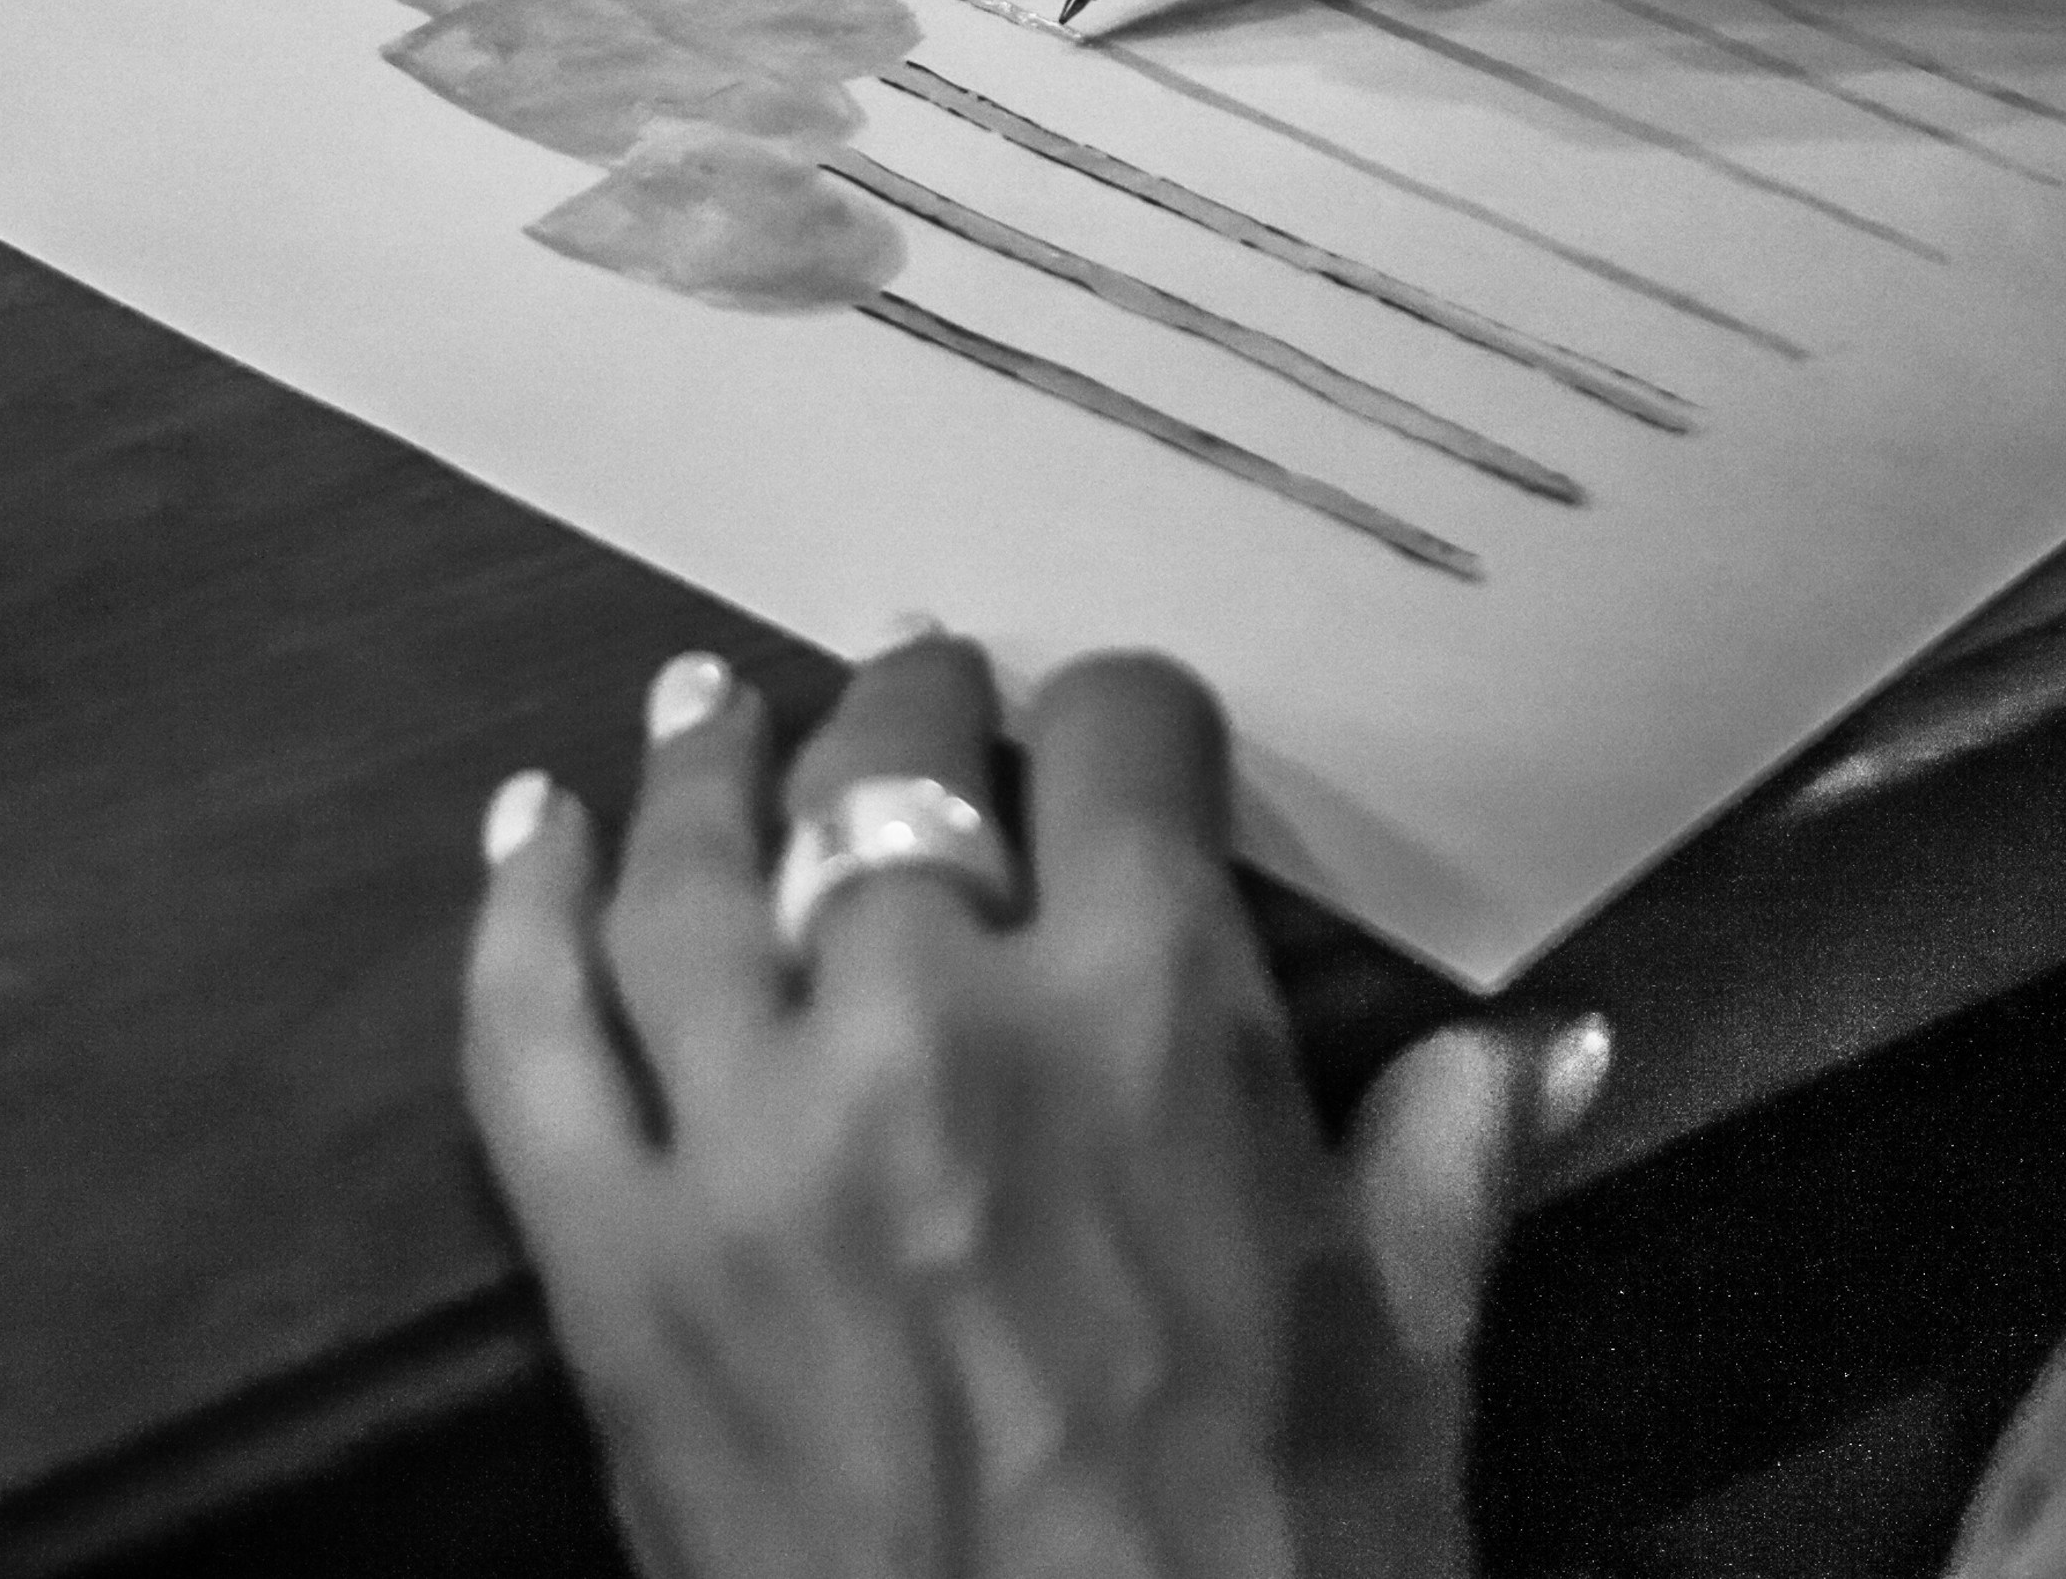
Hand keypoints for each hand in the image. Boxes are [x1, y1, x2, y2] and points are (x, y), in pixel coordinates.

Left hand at [464, 633, 1590, 1578]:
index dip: (1124, 717)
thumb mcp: (1401, 1371)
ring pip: (691, 871)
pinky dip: (518, 918)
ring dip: (699, 767)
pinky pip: (534, 1044)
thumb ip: (1447, 1167)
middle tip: (914, 694)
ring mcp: (750, 1144)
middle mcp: (933, 1027)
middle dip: (911, 709)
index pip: (1119, 743)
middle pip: (886, 769)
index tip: (1120, 735)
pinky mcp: (616, 1272)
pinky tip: (531, 837)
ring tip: (708, 709)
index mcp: (1147, 1020)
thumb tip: (1547, 1044)